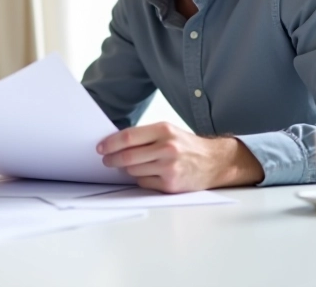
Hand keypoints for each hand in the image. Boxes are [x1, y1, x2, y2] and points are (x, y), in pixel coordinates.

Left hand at [97, 122, 263, 192]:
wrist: (214, 162)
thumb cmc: (186, 146)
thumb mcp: (169, 132)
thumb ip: (145, 136)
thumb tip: (114, 143)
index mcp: (164, 130)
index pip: (128, 137)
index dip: (110, 143)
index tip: (100, 147)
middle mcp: (167, 148)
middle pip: (128, 156)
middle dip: (112, 159)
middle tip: (106, 160)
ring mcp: (169, 168)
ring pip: (133, 171)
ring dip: (126, 170)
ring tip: (128, 166)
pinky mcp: (170, 185)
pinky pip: (143, 182)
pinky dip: (140, 179)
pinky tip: (146, 174)